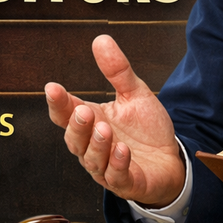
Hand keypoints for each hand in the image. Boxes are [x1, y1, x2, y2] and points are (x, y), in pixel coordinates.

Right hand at [45, 35, 185, 207]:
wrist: (171, 159)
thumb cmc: (146, 130)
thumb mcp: (134, 94)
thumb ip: (117, 71)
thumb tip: (101, 39)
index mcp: (92, 122)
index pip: (66, 113)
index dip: (57, 103)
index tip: (52, 88)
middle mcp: (93, 146)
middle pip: (74, 139)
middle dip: (77, 126)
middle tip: (84, 112)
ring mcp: (107, 167)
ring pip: (92, 159)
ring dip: (97, 145)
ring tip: (105, 130)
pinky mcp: (125, 183)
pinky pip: (116, 176)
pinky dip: (117, 164)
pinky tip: (123, 151)